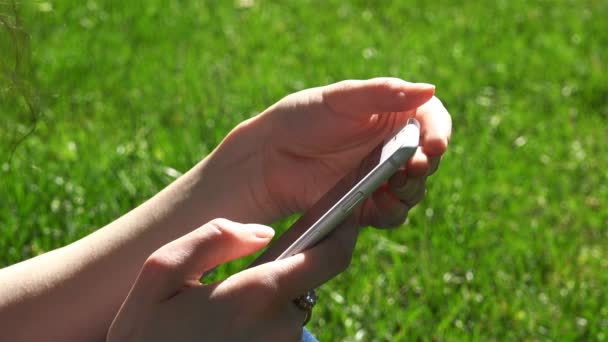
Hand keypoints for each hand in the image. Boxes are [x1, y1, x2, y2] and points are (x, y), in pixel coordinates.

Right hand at [107, 218, 357, 341]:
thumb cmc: (143, 339)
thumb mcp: (160, 274)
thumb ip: (213, 238)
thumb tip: (262, 232)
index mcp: (258, 296)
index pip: (330, 258)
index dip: (343, 232)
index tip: (347, 215)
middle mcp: (282, 329)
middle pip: (305, 285)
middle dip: (283, 274)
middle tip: (239, 280)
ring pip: (290, 313)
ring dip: (267, 306)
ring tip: (220, 317)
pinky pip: (278, 337)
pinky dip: (261, 328)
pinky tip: (226, 334)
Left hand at [206, 77, 451, 227]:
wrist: (268, 157)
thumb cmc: (302, 118)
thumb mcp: (341, 98)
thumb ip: (383, 93)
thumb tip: (430, 89)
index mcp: (392, 114)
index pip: (431, 120)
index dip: (439, 131)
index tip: (435, 144)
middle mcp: (391, 146)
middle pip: (429, 158)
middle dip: (426, 163)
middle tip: (414, 165)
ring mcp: (381, 177)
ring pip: (414, 189)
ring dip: (413, 188)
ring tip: (396, 183)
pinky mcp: (367, 204)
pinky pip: (392, 213)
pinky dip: (393, 210)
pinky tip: (382, 203)